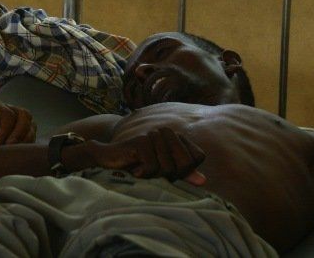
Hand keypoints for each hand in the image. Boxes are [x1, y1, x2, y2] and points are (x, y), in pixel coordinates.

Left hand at [0, 98, 35, 149]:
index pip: (8, 115)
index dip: (4, 131)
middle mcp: (8, 107)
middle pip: (24, 115)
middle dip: (18, 134)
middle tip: (8, 147)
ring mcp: (16, 116)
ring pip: (30, 123)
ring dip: (24, 138)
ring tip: (13, 150)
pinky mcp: (22, 127)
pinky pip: (32, 132)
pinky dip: (27, 142)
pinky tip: (16, 150)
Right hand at [64, 127, 206, 184]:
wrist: (109, 158)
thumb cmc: (138, 164)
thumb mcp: (163, 170)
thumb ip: (183, 173)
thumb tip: (203, 181)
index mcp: (176, 136)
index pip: (198, 157)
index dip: (186, 170)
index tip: (168, 170)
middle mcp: (168, 131)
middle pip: (186, 164)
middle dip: (171, 175)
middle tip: (154, 171)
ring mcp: (154, 134)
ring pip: (168, 168)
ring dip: (154, 176)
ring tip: (142, 169)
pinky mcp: (142, 140)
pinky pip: (153, 167)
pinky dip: (144, 174)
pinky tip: (135, 169)